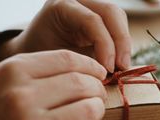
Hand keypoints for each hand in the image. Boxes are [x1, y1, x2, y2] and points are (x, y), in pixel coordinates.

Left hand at [0, 0, 130, 71]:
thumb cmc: (42, 56)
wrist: (35, 49)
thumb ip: (82, 61)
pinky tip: (118, 62)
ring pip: (118, 17)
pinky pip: (117, 25)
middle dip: (121, 42)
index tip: (109, 70)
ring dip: (124, 43)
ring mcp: (89, 4)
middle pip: (111, 12)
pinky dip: (121, 44)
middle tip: (122, 68)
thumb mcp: (58, 59)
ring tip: (121, 67)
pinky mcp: (98, 15)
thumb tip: (109, 72)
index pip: (92, 20)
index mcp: (61, 7)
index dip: (106, 46)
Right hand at [0, 50, 106, 119]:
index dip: (91, 67)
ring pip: (91, 111)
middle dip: (98, 91)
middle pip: (83, 84)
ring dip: (95, 114)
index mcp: (11, 73)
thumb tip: (87, 71)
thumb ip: (36, 74)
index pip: (68, 60)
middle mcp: (20, 98)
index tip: (98, 76)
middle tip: (96, 99)